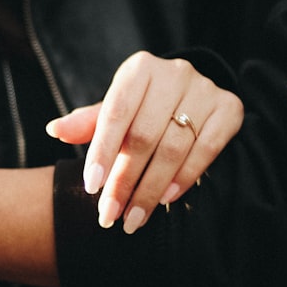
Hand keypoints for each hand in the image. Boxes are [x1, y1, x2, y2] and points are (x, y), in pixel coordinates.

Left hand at [46, 51, 242, 233]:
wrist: (190, 96)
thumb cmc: (143, 107)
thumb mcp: (116, 111)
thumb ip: (88, 123)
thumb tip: (56, 129)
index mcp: (140, 69)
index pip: (115, 113)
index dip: (102, 152)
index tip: (91, 187)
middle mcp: (175, 72)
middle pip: (144, 136)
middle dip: (125, 181)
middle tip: (110, 214)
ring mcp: (205, 89)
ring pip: (175, 147)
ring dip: (152, 189)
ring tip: (134, 217)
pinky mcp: (230, 108)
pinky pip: (207, 149)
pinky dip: (185, 177)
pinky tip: (166, 199)